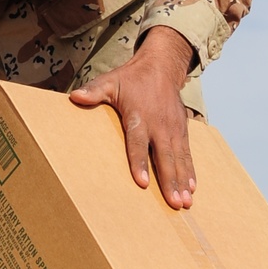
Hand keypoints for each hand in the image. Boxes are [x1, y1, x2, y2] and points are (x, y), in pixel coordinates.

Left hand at [70, 27, 196, 208]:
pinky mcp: (182, 130)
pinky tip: (192, 187)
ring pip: (179, 159)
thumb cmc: (132, 78)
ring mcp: (173, 128)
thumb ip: (94, 91)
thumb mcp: (110, 82)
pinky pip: (187, 153)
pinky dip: (190, 170)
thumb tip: (75, 97)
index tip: (143, 183)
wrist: (161, 66)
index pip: (138, 144)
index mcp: (139, 116)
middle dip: (170, 181)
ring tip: (186, 202)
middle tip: (175, 202)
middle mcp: (160, 125)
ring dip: (183, 181)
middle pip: (165, 157)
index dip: (140, 163)